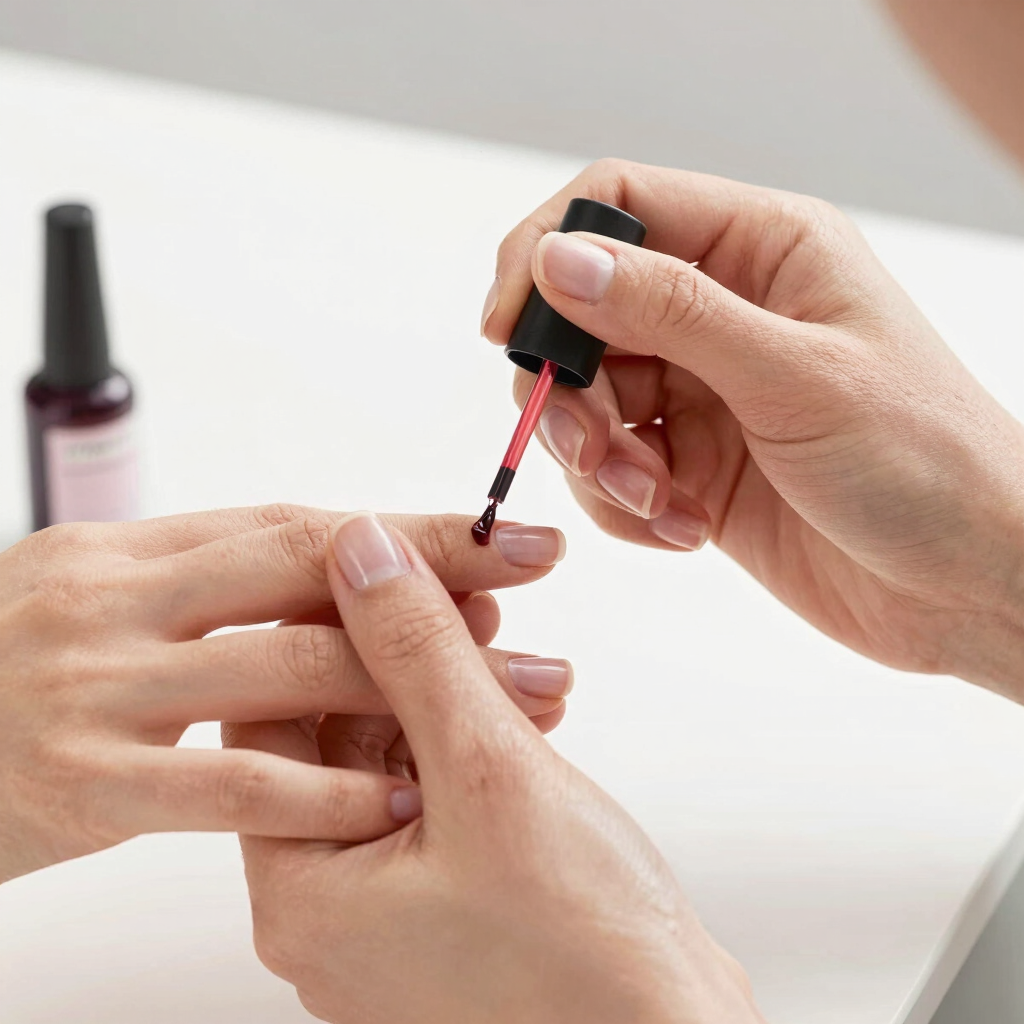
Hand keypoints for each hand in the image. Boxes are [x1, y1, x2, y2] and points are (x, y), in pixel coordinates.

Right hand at [0, 505, 566, 883]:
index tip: (491, 532)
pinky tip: (401, 798)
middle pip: (306, 573)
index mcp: (126, 549)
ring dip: (412, 682)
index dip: (399, 532)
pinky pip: (231, 787)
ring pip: (286, 670)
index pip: (292, 528)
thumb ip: (200, 589)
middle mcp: (115, 600)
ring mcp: (99, 688)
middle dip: (431, 574)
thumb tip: (328, 568)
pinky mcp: (86, 785)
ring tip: (516, 689)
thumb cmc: (6, 677)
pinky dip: (324, 793)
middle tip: (532, 572)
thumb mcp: (93, 603)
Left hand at [229, 512, 762, 1023]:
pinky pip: (439, 802)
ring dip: (458, 694)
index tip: (393, 568)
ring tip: (521, 650)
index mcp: (302, 892)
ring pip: (398, 763)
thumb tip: (360, 547)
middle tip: (473, 596)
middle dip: (411, 656)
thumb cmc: (586, 949)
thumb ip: (417, 650)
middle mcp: (329, 911)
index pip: (274, 715)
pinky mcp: (447, 911)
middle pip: (340, 736)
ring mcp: (389, 917)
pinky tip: (532, 707)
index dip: (331, 626)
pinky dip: (480, 745)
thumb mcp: (491, 769)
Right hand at [482, 159, 1023, 697]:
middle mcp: (725, 311)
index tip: (507, 326)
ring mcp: (705, 390)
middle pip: (585, 317)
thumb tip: (561, 259)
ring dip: (599, 460)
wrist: (964, 586)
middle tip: (593, 448)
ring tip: (655, 500)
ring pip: (589, 401)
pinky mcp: (693, 462)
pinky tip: (683, 529)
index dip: (547, 251)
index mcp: (763, 250)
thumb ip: (670, 311)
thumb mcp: (793, 375)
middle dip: (571, 390)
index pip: (619, 204)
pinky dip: (626, 504)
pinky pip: (612, 469)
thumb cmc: (925, 463)